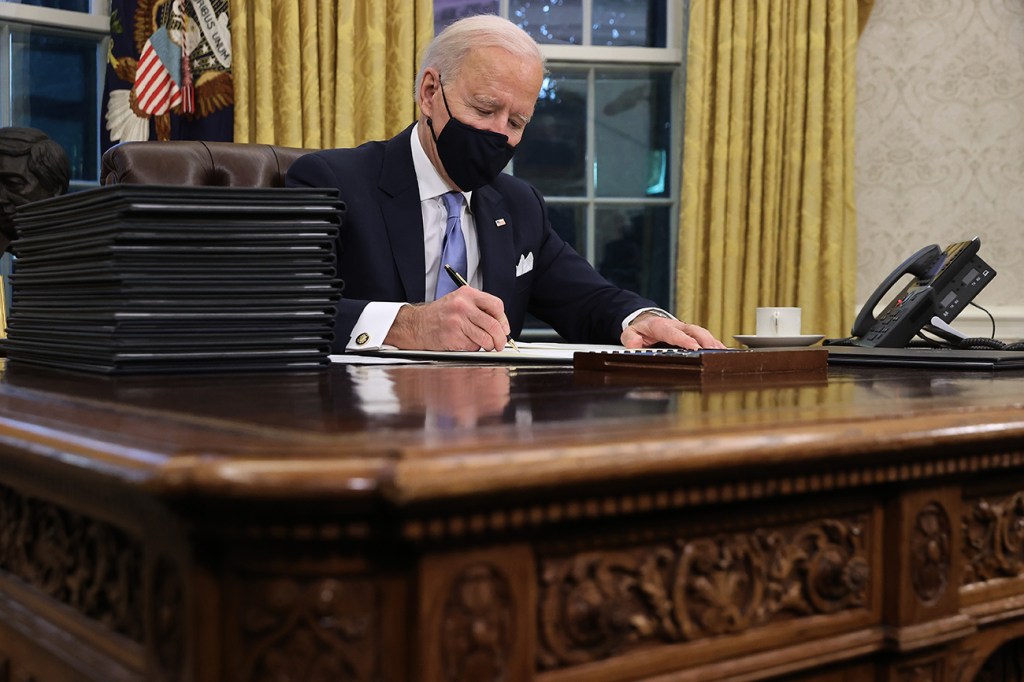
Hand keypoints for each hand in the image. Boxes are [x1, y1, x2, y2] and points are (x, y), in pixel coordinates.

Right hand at [384, 288, 510, 350]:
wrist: (416, 324)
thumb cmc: (440, 315)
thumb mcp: (459, 301)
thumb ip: (479, 308)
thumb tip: (502, 325)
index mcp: (467, 294)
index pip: (496, 305)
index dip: (503, 320)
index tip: (504, 328)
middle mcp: (462, 306)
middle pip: (493, 325)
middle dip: (500, 338)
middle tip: (500, 344)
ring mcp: (457, 322)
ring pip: (486, 339)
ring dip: (487, 345)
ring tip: (482, 344)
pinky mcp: (453, 337)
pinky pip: (473, 347)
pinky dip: (473, 348)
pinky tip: (464, 343)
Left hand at [620, 311, 726, 349]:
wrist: (647, 320)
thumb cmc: (641, 328)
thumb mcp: (630, 332)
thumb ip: (630, 338)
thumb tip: (635, 343)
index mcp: (661, 326)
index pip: (673, 333)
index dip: (684, 340)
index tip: (694, 347)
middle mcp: (676, 326)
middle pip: (693, 331)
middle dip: (704, 340)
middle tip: (713, 351)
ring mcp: (685, 329)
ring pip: (702, 333)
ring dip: (712, 342)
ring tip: (722, 353)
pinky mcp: (691, 333)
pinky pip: (704, 337)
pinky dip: (714, 343)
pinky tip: (722, 352)